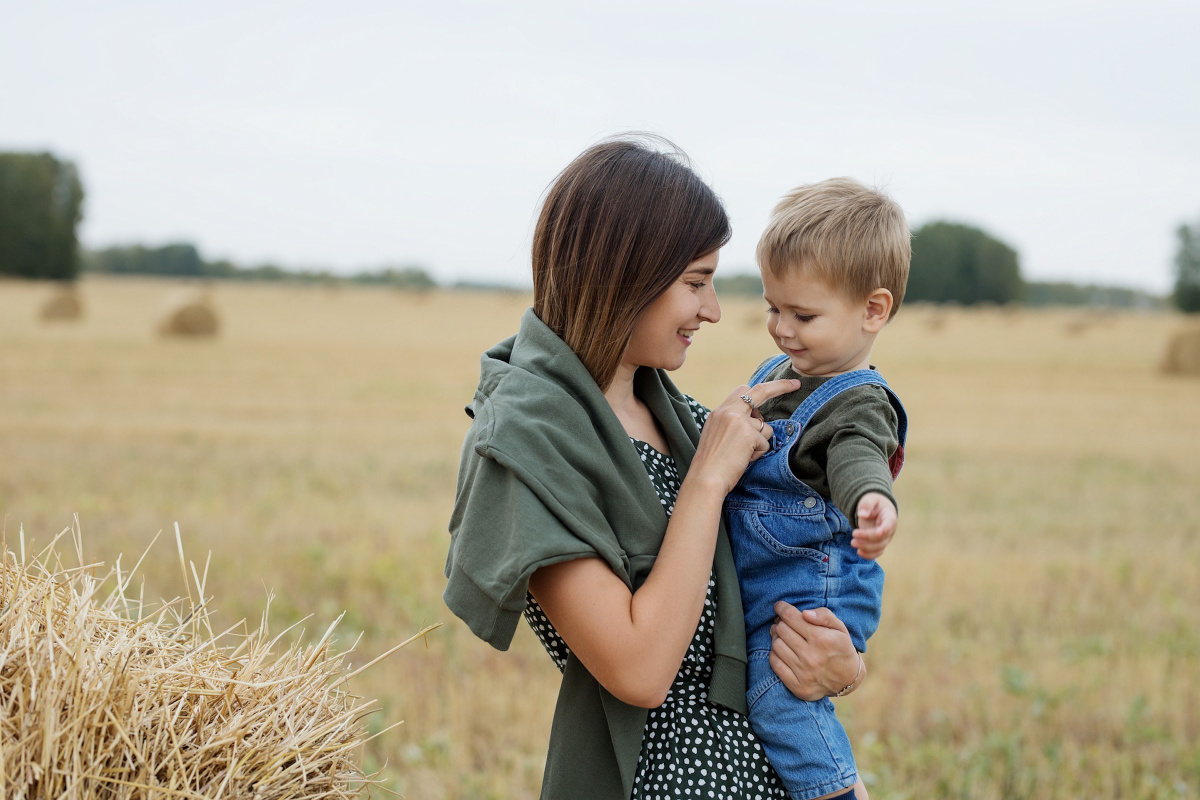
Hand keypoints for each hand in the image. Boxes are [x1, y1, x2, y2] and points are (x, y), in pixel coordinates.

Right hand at [689, 379, 798, 494]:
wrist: (704, 479)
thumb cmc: (712, 465)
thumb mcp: (718, 436)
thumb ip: (734, 424)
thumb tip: (758, 421)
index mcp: (719, 412)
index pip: (742, 392)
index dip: (761, 388)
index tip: (778, 385)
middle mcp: (728, 411)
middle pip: (759, 391)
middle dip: (780, 386)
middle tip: (796, 384)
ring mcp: (739, 420)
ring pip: (766, 427)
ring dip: (760, 443)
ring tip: (742, 455)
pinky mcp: (749, 433)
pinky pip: (765, 443)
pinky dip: (757, 454)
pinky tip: (743, 460)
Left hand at [769, 603, 861, 700]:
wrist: (848, 679)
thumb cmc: (840, 647)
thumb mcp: (839, 628)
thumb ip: (824, 615)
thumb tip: (804, 613)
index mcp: (822, 639)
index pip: (790, 617)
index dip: (782, 608)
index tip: (780, 607)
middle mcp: (812, 657)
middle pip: (781, 630)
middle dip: (781, 623)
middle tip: (784, 623)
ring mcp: (804, 673)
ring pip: (776, 645)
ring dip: (777, 638)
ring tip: (784, 637)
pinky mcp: (798, 686)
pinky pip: (775, 664)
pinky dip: (775, 654)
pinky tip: (784, 651)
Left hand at [851, 492, 896, 558]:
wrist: (877, 509)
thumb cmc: (874, 504)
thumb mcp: (870, 499)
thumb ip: (867, 504)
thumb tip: (862, 514)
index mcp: (889, 517)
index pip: (889, 524)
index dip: (885, 529)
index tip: (878, 532)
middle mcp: (890, 530)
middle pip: (881, 538)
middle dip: (867, 539)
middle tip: (853, 535)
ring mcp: (886, 538)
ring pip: (879, 547)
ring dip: (866, 548)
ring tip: (853, 543)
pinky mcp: (880, 544)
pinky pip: (877, 552)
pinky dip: (869, 555)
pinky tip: (859, 552)